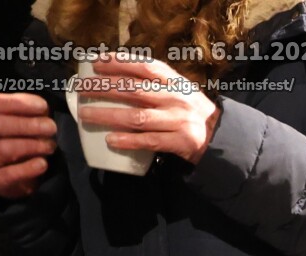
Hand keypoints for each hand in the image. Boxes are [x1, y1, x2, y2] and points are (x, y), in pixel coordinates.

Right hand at [0, 93, 57, 198]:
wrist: (10, 180)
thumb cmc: (16, 145)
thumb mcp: (17, 126)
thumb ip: (26, 114)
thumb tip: (43, 107)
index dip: (19, 103)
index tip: (43, 107)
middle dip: (27, 125)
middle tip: (51, 128)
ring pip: (3, 148)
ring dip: (32, 145)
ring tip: (50, 146)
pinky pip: (8, 174)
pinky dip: (28, 168)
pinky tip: (42, 164)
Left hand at [78, 55, 220, 163]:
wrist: (223, 138)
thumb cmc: (194, 113)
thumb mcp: (181, 91)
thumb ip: (158, 83)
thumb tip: (119, 76)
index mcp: (176, 83)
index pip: (144, 68)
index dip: (119, 63)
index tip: (97, 62)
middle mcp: (176, 99)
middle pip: (134, 90)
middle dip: (104, 88)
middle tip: (81, 88)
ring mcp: (178, 121)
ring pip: (137, 117)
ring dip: (109, 115)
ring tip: (86, 115)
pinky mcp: (180, 142)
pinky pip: (149, 141)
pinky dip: (129, 140)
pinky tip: (111, 140)